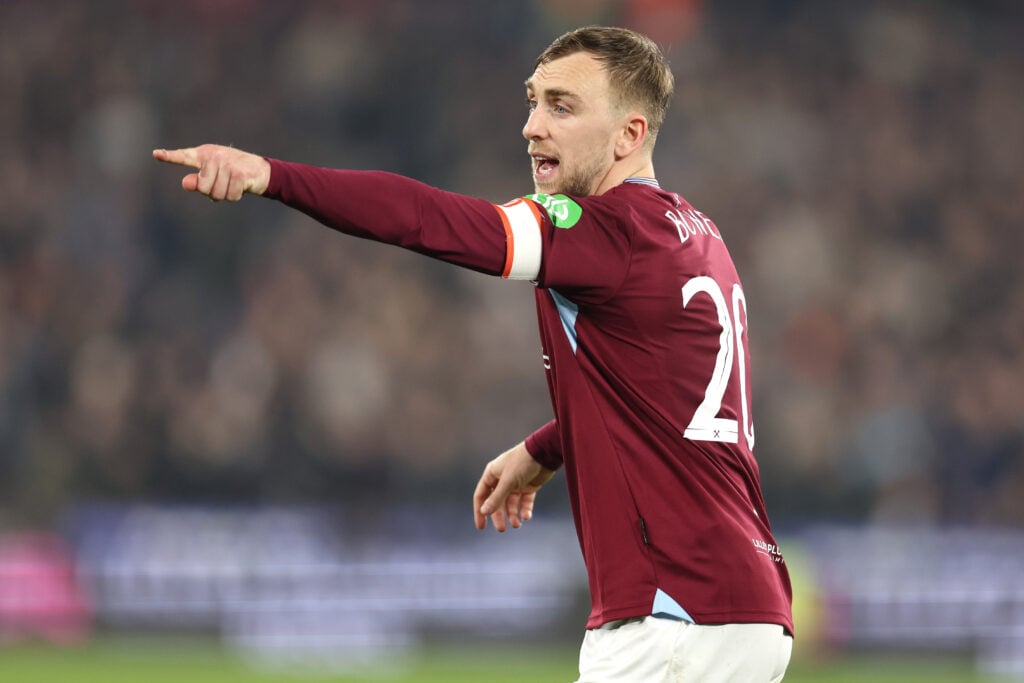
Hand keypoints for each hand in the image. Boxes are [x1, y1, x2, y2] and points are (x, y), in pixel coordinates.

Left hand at [152, 144, 270, 201]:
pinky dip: (236, 196)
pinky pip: (230, 196)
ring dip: (226, 195)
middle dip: (213, 192)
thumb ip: (197, 182)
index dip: (170, 157)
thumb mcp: (213, 177)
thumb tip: (186, 183)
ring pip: (216, 194)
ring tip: (233, 185)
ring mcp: (227, 163)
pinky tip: (242, 187)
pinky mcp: (239, 173)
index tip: (156, 154)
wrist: (261, 170)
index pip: (184, 156)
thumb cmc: (232, 174)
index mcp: (203, 155)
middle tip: (224, 184)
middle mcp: (214, 156)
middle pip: (202, 188)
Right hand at [473, 441, 554, 531]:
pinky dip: (524, 509)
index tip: (481, 526)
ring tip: (517, 525)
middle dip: (499, 516)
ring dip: (513, 515)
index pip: (481, 495)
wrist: (545, 453)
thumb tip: (484, 512)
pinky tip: (526, 516)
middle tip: (502, 529)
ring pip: (511, 503)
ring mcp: (516, 483)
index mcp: (492, 474)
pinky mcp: (528, 486)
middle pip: (497, 502)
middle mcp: (502, 479)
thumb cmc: (522, 462)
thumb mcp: (508, 482)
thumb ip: (496, 498)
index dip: (480, 511)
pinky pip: (524, 501)